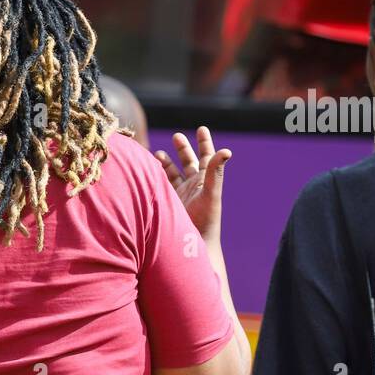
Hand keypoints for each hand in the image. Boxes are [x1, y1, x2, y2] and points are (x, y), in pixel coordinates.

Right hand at [154, 126, 230, 241]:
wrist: (192, 245)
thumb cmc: (205, 220)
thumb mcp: (211, 194)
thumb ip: (215, 172)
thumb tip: (227, 150)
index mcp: (205, 181)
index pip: (207, 157)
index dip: (204, 143)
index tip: (201, 129)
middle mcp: (193, 186)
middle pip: (188, 162)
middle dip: (183, 149)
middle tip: (177, 136)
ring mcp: (180, 194)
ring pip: (172, 173)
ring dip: (165, 163)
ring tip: (157, 154)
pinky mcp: (168, 203)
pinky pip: (161, 185)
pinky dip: (155, 176)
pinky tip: (147, 171)